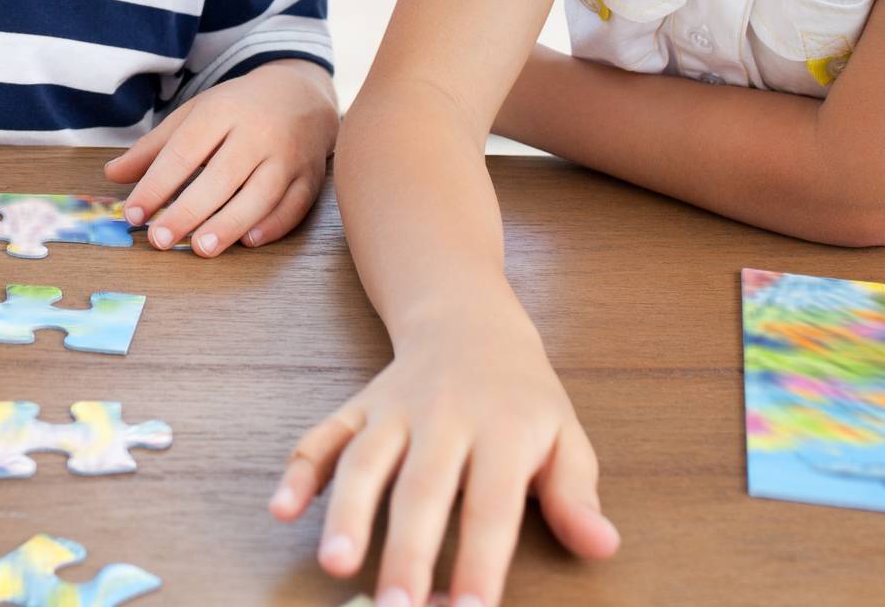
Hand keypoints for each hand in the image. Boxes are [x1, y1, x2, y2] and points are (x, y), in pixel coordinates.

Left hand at [104, 59, 337, 254]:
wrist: (301, 92)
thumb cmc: (237, 108)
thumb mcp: (194, 115)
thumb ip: (154, 147)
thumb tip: (113, 175)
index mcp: (222, 111)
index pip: (184, 151)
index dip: (156, 184)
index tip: (133, 214)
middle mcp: (257, 132)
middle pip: (221, 175)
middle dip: (188, 210)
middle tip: (159, 239)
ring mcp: (288, 155)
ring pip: (260, 194)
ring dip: (230, 223)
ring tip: (200, 248)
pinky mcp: (310, 176)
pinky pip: (294, 205)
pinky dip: (273, 225)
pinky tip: (249, 241)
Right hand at [271, 312, 619, 605]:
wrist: (467, 318)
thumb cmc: (522, 395)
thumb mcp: (565, 434)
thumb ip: (577, 494)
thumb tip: (602, 546)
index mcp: (503, 430)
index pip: (492, 504)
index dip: (483, 561)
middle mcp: (444, 417)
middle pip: (422, 488)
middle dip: (407, 552)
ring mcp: (394, 408)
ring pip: (365, 460)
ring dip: (347, 513)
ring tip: (335, 565)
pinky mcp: (360, 404)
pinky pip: (325, 434)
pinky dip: (299, 469)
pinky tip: (282, 509)